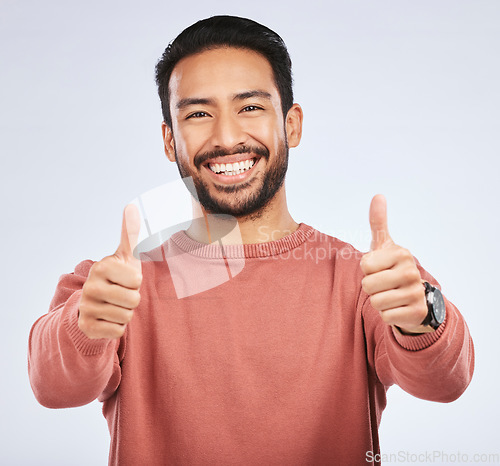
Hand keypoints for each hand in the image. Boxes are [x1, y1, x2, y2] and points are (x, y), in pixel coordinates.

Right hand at [78, 204, 142, 338]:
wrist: (94, 304)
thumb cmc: (116, 277)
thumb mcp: (124, 255)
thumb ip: (130, 233)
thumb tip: (132, 205)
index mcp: (102, 267)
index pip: (137, 281)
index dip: (136, 282)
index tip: (124, 279)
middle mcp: (90, 286)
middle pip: (133, 300)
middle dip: (132, 300)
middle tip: (120, 294)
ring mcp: (86, 307)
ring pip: (126, 317)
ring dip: (125, 313)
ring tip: (114, 305)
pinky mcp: (87, 327)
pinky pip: (118, 331)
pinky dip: (117, 327)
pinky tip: (107, 318)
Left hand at [360, 195, 432, 333]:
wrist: (416, 296)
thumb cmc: (392, 267)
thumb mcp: (384, 245)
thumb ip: (379, 222)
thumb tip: (378, 195)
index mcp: (401, 253)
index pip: (364, 265)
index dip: (367, 269)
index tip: (379, 267)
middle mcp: (411, 272)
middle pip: (367, 285)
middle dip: (371, 287)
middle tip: (384, 283)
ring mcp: (416, 293)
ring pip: (375, 302)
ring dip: (378, 301)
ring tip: (390, 294)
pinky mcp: (416, 312)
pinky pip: (385, 317)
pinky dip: (387, 315)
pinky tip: (398, 307)